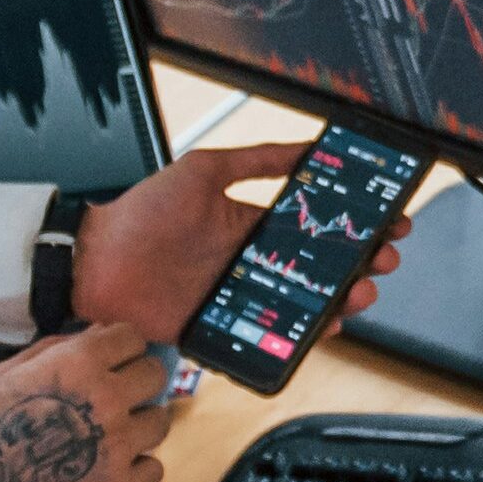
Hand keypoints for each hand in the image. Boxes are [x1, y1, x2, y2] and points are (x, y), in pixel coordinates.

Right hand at [0, 328, 170, 481]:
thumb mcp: (6, 373)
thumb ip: (57, 349)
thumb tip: (96, 335)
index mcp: (78, 363)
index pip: (132, 338)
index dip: (121, 348)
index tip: (114, 360)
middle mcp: (106, 399)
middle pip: (155, 375)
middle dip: (136, 381)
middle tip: (114, 397)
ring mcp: (117, 446)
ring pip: (160, 421)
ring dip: (139, 425)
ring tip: (108, 436)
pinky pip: (154, 469)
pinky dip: (137, 469)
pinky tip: (110, 468)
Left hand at [69, 141, 411, 343]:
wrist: (96, 263)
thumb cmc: (141, 213)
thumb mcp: (203, 171)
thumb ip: (255, 160)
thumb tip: (306, 146)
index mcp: (250, 224)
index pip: (313, 225)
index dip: (352, 225)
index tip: (386, 220)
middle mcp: (252, 261)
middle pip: (320, 268)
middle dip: (360, 263)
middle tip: (385, 258)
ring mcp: (242, 296)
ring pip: (306, 303)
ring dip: (342, 299)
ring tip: (362, 292)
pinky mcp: (228, 327)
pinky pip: (276, 334)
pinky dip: (307, 334)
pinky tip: (329, 325)